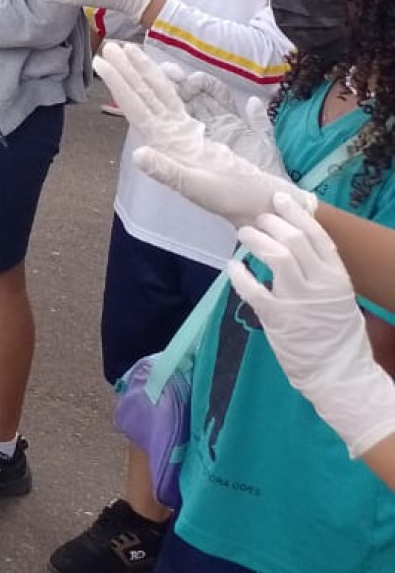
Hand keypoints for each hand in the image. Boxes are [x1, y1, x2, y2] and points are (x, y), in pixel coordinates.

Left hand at [98, 41, 311, 224]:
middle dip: (129, 70)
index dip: (121, 83)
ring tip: (131, 52)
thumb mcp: (198, 187)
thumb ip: (168, 172)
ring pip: (164, 97)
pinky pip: (188, 104)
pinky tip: (177, 77)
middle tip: (111, 45)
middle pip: (147, 96)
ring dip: (147, 75)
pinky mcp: (210, 136)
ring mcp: (189, 135)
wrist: (264, 207)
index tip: (103, 61)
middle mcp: (174, 136)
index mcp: (168, 145)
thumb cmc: (233, 199)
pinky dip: (180, 89)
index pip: (139, 107)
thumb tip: (138, 154)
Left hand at [228, 194, 394, 458]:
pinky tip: (232, 267)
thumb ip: (320, 273)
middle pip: (294, 240)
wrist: (339, 373)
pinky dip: (239, 275)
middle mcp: (320, 284)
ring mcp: (299, 300)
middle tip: (256, 220)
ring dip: (255, 241)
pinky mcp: (278, 317)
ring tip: (243, 236)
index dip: (298, 214)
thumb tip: (298, 247)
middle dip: (272, 224)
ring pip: (276, 256)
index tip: (282, 199)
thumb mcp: (338, 298)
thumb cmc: (337, 335)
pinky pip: (253, 288)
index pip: (318, 236)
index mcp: (338, 278)